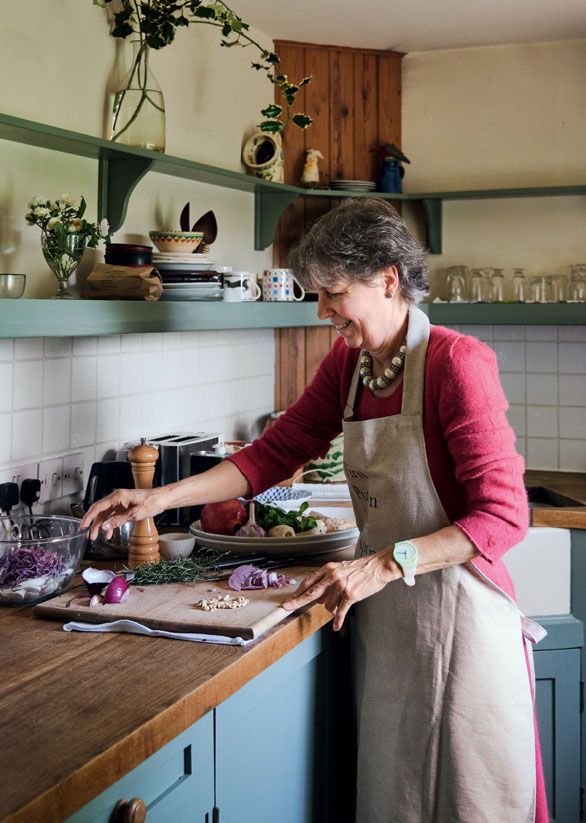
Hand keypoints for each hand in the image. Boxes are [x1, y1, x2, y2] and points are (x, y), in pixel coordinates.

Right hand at [81, 488, 165, 539]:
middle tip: (88, 535)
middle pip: (99, 511)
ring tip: (96, 537)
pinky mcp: (124, 507)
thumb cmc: (151, 502)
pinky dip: (110, 525)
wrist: (162, 499)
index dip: (88, 517)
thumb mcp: (134, 514)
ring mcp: (120, 503)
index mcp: (117, 497)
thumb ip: (118, 521)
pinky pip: (113, 516)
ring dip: (101, 526)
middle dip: (93, 524)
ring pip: (105, 515)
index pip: (97, 507)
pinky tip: (109, 534)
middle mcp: (117, 499)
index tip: (82, 526)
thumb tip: (104, 527)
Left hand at [281, 551, 400, 631]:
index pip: (308, 582)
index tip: (288, 600)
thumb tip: (318, 598)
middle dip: (297, 602)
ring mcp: (341, 586)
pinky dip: (338, 621)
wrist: (377, 567)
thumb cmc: (360, 569)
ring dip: (333, 607)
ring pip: (328, 605)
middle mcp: (332, 576)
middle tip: (286, 608)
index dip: (297, 593)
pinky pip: (340, 612)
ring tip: (343, 600)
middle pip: (310, 592)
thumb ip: (327, 581)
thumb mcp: (340, 570)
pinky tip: (336, 627)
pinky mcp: (350, 595)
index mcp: (328, 569)